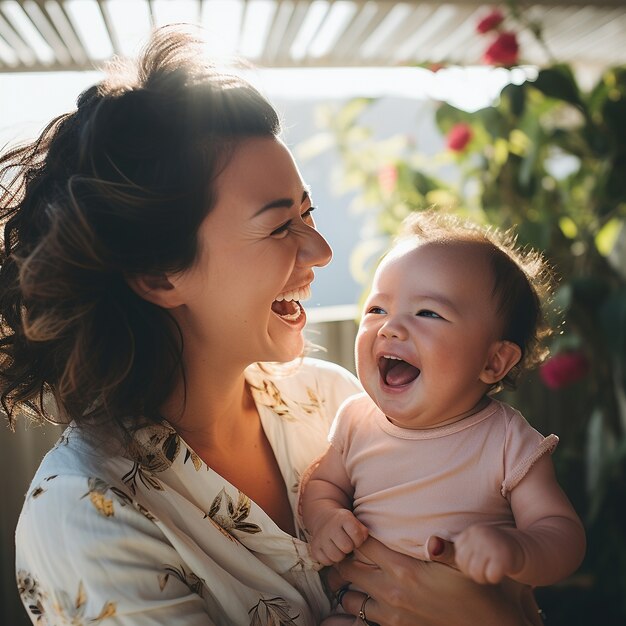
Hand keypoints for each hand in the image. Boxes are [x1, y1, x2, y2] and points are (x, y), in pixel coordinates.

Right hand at [310, 509, 368, 565]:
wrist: (324, 519)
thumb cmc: (344, 523)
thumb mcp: (355, 521)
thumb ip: (363, 531)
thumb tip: (363, 540)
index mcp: (343, 518)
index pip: (356, 535)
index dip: (358, 539)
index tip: (354, 537)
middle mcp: (330, 526)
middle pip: (346, 547)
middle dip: (349, 547)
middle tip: (347, 543)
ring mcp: (320, 537)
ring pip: (336, 557)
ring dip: (340, 555)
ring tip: (339, 548)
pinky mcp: (314, 548)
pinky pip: (326, 561)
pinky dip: (330, 559)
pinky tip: (331, 551)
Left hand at [329, 536, 541, 625]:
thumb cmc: (481, 595)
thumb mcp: (467, 566)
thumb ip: (448, 549)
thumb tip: (433, 540)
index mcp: (406, 571)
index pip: (363, 544)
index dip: (352, 531)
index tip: (348, 523)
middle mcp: (392, 593)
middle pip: (348, 570)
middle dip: (341, 557)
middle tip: (336, 546)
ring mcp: (391, 617)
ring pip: (350, 599)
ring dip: (345, 585)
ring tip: (343, 573)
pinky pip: (361, 623)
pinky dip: (350, 614)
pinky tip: (346, 610)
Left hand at [455, 525, 523, 583]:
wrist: (528, 548)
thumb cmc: (497, 550)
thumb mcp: (476, 546)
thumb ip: (453, 549)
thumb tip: (430, 547)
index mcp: (471, 531)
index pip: (459, 556)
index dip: (470, 564)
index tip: (482, 559)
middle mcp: (479, 534)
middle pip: (465, 565)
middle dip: (476, 572)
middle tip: (489, 565)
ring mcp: (491, 544)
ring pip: (475, 573)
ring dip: (485, 576)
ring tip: (494, 567)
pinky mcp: (503, 557)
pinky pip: (491, 576)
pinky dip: (496, 577)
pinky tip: (503, 569)